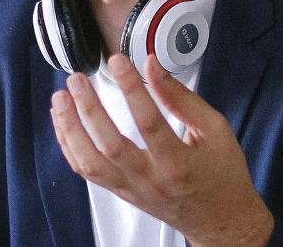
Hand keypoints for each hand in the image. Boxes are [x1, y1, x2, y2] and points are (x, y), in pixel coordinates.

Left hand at [50, 54, 274, 246]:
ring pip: (90, 162)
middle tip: (77, 79)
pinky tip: (64, 123)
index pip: (150, 122)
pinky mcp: (120, 192)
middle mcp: (152, 180)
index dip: (131, 89)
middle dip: (89, 108)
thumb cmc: (222, 176)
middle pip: (111, 145)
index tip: (118, 62)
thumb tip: (153, 67)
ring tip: (60, 99)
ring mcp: (132, 189)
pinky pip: (87, 171)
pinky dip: (70, 146)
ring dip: (70, 128)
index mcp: (180, 163)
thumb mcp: (215, 130)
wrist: (220, 220)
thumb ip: (182, 98)